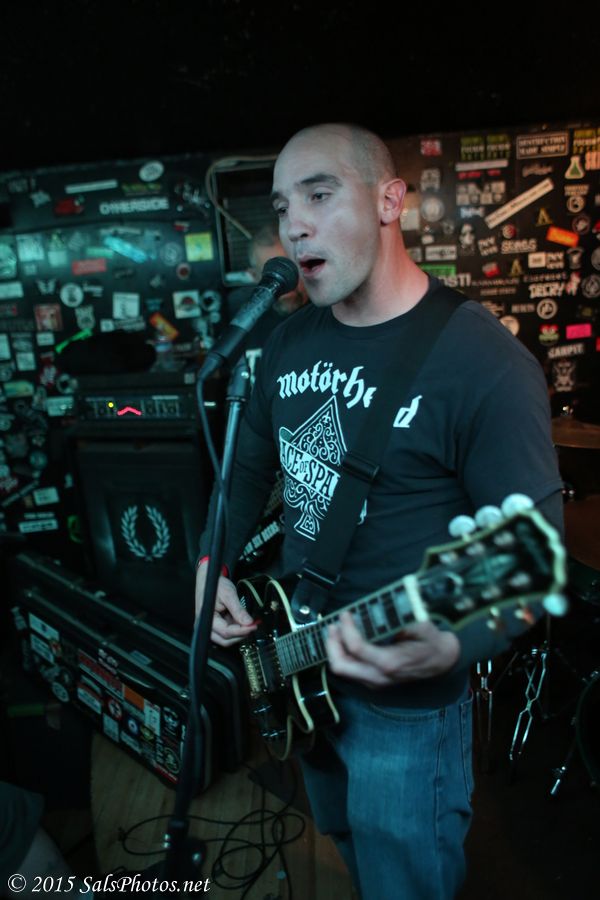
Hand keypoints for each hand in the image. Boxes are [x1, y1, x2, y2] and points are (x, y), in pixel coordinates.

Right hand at [195, 561, 256, 646]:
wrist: (209, 579)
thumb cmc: (215, 585)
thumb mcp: (229, 594)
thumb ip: (238, 610)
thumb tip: (248, 622)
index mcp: (207, 618)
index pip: (226, 632)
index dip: (241, 631)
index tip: (253, 626)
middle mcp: (207, 625)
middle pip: (225, 640)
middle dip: (240, 635)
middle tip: (253, 626)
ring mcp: (212, 626)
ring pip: (227, 638)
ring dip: (239, 633)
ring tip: (248, 622)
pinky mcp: (217, 625)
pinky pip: (228, 632)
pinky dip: (237, 628)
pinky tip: (243, 620)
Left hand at [326, 612, 460, 688]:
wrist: (441, 661)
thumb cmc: (430, 642)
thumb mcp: (420, 625)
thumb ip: (401, 618)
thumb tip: (381, 609)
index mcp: (390, 662)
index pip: (356, 648)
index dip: (347, 629)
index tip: (346, 614)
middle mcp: (379, 676)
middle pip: (341, 666)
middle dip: (332, 644)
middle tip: (333, 625)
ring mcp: (376, 681)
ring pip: (343, 670)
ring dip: (335, 649)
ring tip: (335, 631)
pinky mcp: (374, 681)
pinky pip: (350, 670)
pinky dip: (343, 655)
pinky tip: (345, 640)